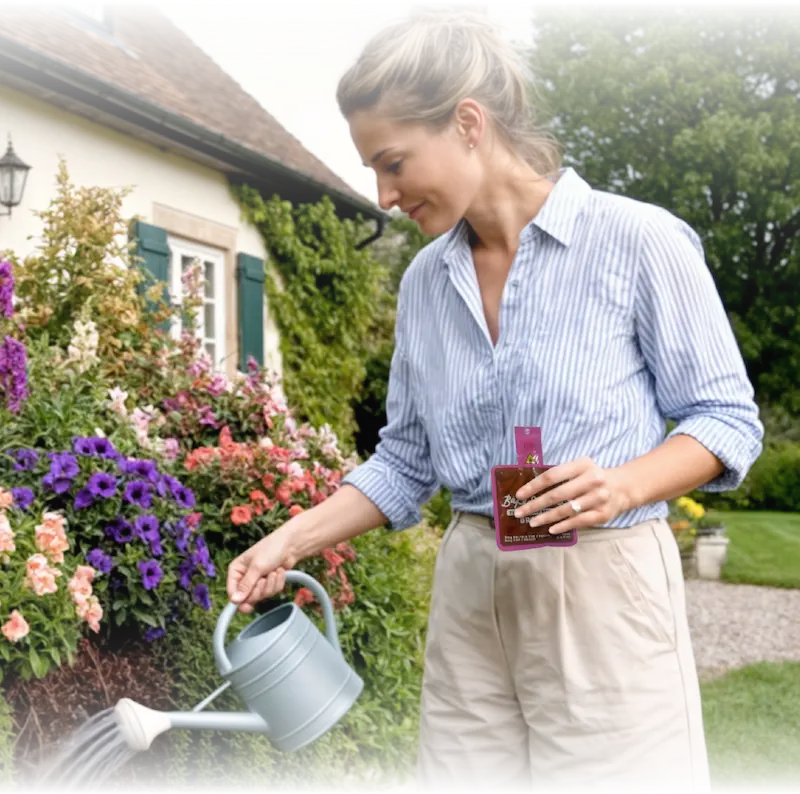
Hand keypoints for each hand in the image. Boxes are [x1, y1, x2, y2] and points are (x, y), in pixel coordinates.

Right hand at [226, 528, 295, 612]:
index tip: (248, 607)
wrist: (291, 545)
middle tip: (263, 580)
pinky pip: (272, 593)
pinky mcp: (269, 584)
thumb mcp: (257, 567)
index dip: (239, 601)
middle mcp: (245, 577)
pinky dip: (278, 583)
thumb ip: (246, 585)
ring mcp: (257, 581)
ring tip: (273, 572)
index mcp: (236, 570)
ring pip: (261, 596)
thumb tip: (235, 601)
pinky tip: (279, 572)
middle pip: (248, 598)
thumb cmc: (271, 549)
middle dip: (259, 590)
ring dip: (270, 585)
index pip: (232, 592)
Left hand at [512, 457, 630, 534]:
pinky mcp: (603, 514)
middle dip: (535, 505)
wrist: (623, 487)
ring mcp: (599, 498)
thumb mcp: (579, 468)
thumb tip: (530, 489)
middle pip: (557, 494)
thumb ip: (559, 474)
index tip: (519, 495)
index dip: (533, 486)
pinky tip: (550, 529)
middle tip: (519, 512)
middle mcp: (593, 479)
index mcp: (582, 464)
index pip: (552, 475)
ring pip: (567, 510)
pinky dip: (563, 526)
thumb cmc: (591, 477)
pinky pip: (579, 522)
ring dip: (546, 517)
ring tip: (532, 522)